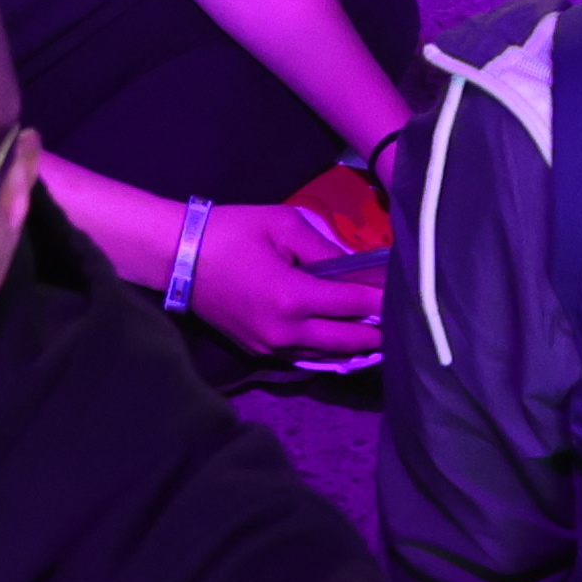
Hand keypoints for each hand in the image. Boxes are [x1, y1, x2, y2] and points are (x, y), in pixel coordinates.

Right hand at [182, 200, 385, 365]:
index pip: (354, 305)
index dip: (382, 301)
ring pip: (327, 355)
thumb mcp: (283, 224)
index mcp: (293, 297)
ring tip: (380, 335)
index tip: (404, 295)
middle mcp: (286, 332)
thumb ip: (325, 248)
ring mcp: (271, 347)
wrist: (178, 256)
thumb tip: (358, 267)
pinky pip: (304, 357)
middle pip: (347, 341)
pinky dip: (327, 351)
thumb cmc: (231, 232)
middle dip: (377, 332)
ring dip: (355, 346)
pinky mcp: (259, 352)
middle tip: (401, 322)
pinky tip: (342, 343)